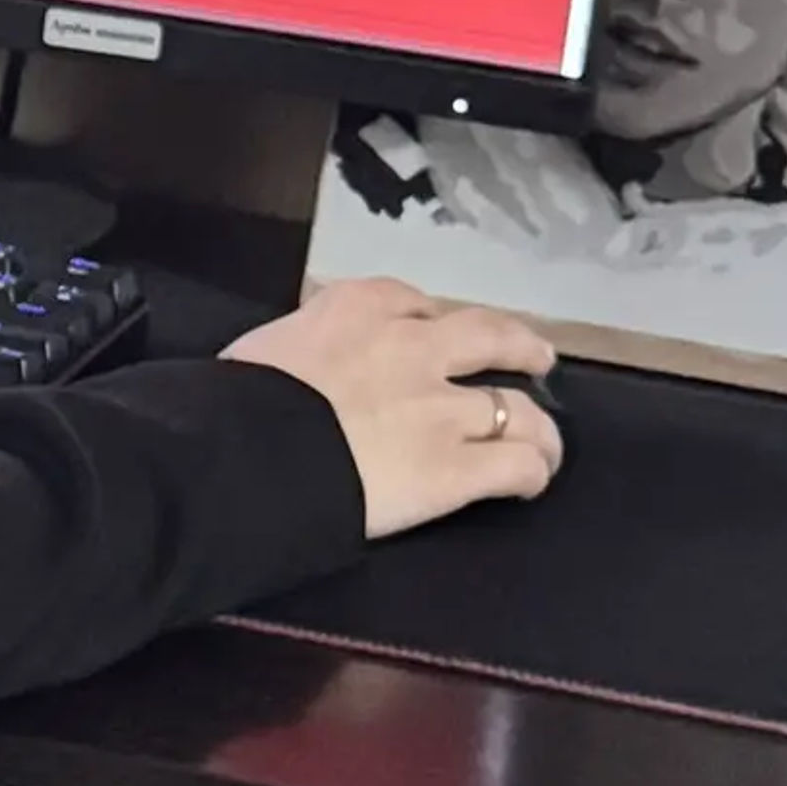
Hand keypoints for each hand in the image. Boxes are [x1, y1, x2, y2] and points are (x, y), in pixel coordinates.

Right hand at [223, 278, 562, 538]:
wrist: (251, 449)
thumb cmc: (241, 397)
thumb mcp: (271, 343)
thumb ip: (306, 346)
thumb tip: (302, 366)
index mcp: (361, 307)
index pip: (416, 303)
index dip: (436, 322)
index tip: (437, 335)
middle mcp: (415, 346)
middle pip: (490, 336)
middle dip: (519, 347)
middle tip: (537, 359)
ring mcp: (442, 407)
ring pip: (519, 408)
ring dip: (538, 427)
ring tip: (544, 443)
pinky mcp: (456, 468)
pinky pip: (516, 465)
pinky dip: (531, 473)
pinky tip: (528, 483)